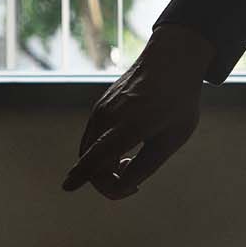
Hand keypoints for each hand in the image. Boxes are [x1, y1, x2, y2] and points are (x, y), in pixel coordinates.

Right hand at [60, 25, 213, 199]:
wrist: (172, 59)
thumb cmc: (179, 101)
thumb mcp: (172, 139)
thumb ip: (146, 165)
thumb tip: (122, 186)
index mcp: (130, 125)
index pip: (97, 155)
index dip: (81, 175)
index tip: (67, 187)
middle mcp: (109, 115)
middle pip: (90, 160)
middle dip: (106, 181)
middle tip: (134, 183)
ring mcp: (102, 108)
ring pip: (88, 149)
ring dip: (104, 166)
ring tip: (130, 162)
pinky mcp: (100, 105)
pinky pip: (92, 136)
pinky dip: (102, 151)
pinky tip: (126, 146)